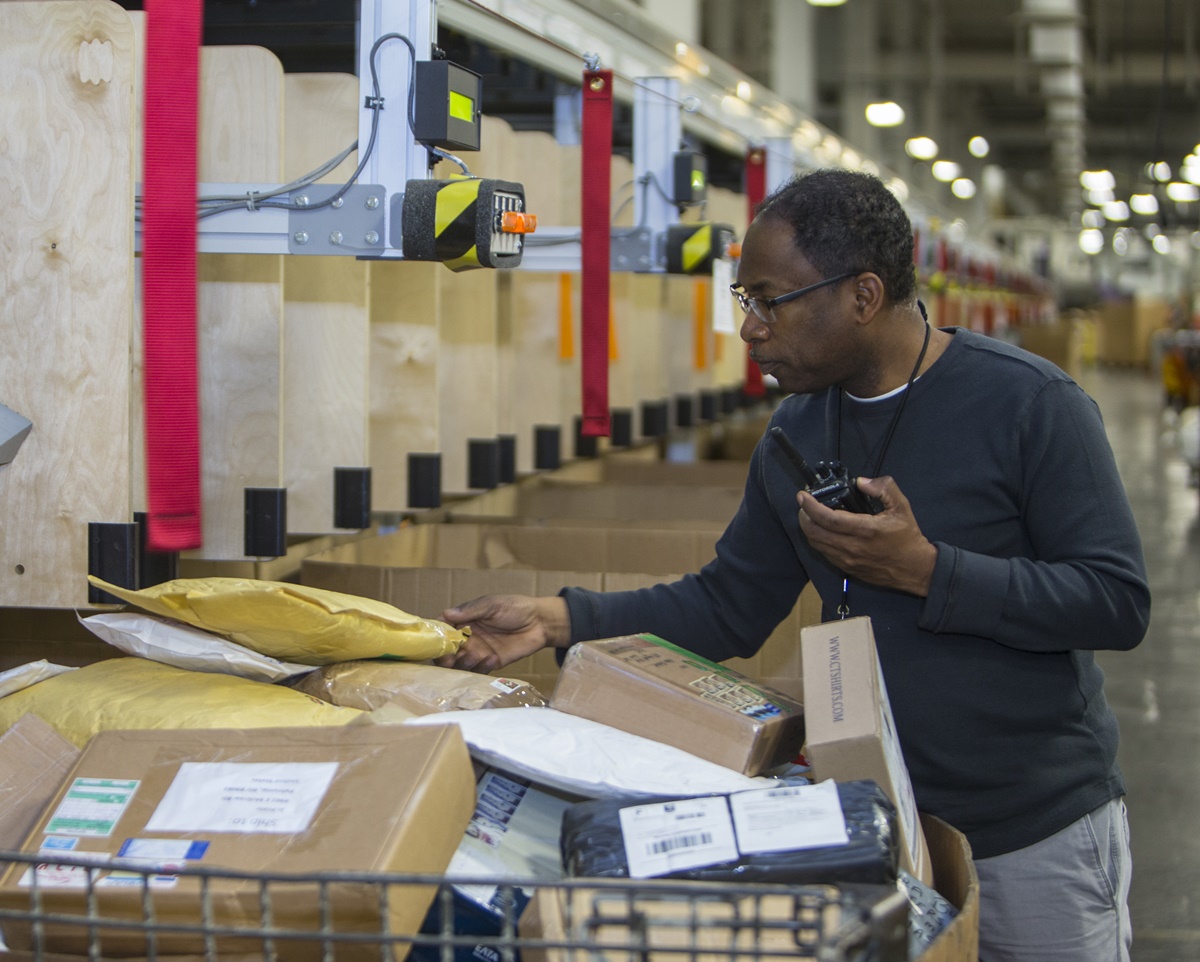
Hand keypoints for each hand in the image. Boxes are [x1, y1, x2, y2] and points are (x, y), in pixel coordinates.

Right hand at [434, 594, 570, 672]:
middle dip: (445, 657)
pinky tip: (492, 658)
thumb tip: (446, 614)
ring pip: (461, 664)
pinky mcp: (492, 663)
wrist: (541, 621)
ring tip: (475, 655)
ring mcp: (479, 651)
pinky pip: (480, 671)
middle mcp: (468, 638)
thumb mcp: (492, 605)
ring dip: (463, 663)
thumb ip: (470, 611)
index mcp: (465, 621)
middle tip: (449, 659)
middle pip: (447, 652)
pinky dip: (482, 667)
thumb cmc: (515, 607)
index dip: (437, 637)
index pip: (443, 630)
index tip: (436, 643)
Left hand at [796, 475, 936, 595]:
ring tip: (811, 515)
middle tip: (805, 504)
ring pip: (816, 543)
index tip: (802, 495)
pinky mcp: (846, 568)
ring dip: (808, 528)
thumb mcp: (902, 507)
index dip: (810, 506)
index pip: (828, 518)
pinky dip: (818, 539)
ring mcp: (847, 560)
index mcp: (865, 530)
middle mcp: (852, 547)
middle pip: (814, 532)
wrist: (914, 569)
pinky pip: (824, 553)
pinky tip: (822, 530)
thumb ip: (884, 489)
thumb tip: (861, 482)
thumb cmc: (907, 537)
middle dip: (804, 516)